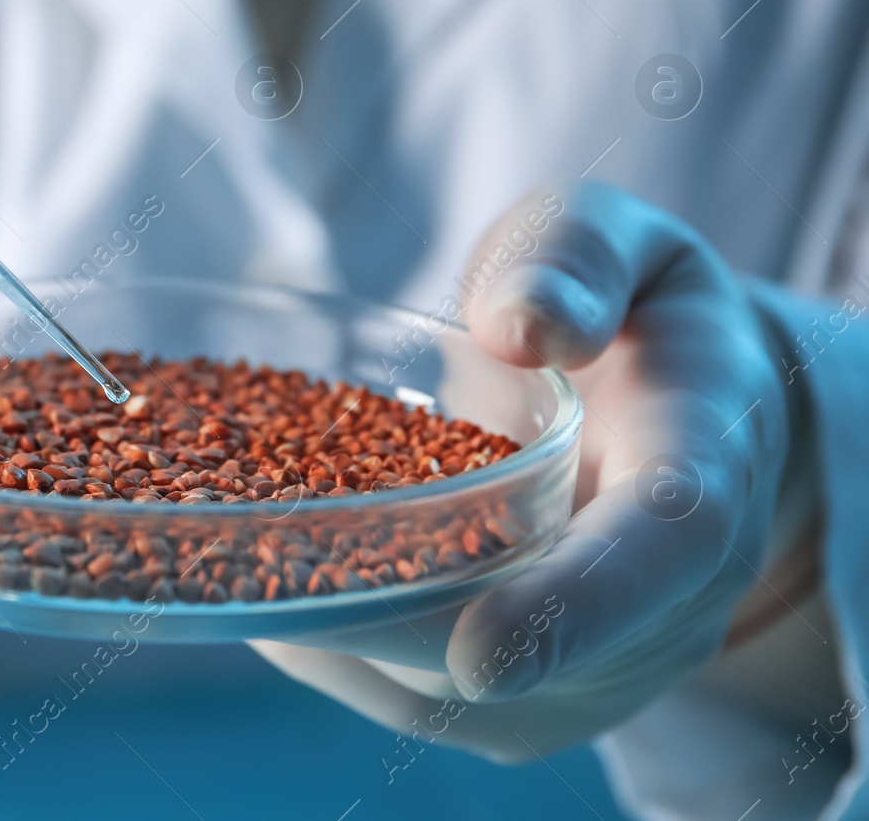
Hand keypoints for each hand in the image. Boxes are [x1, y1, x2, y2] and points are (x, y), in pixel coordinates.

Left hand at [254, 182, 798, 760]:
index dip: (574, 609)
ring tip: (241, 566)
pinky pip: (423, 696)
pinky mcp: (534, 699)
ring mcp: (602, 667)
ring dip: (345, 643)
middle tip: (260, 570)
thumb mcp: (618, 244)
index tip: (482, 654)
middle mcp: (669, 601)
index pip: (661, 551)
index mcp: (701, 467)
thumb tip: (524, 325)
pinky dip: (338, 650)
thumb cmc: (635, 314)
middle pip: (531, 653)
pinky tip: (266, 587)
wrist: (683, 413)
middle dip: (396, 627)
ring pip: (459, 694)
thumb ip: (576, 259)